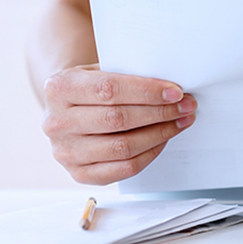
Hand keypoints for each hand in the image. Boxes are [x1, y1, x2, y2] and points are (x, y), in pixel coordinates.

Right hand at [41, 64, 196, 184]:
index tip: (175, 92)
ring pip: (123, 147)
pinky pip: (124, 168)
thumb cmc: (91, 86)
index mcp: (59, 88)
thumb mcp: (99, 70)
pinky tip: (162, 140)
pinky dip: (149, 154)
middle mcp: (56, 122)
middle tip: (186, 106)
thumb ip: (127, 75)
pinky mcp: (78, 174)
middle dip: (159, 113)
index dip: (146, 91)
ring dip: (159, 134)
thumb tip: (170, 89)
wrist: (66, 109)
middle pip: (118, 119)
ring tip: (179, 122)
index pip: (109, 89)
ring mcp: (65, 152)